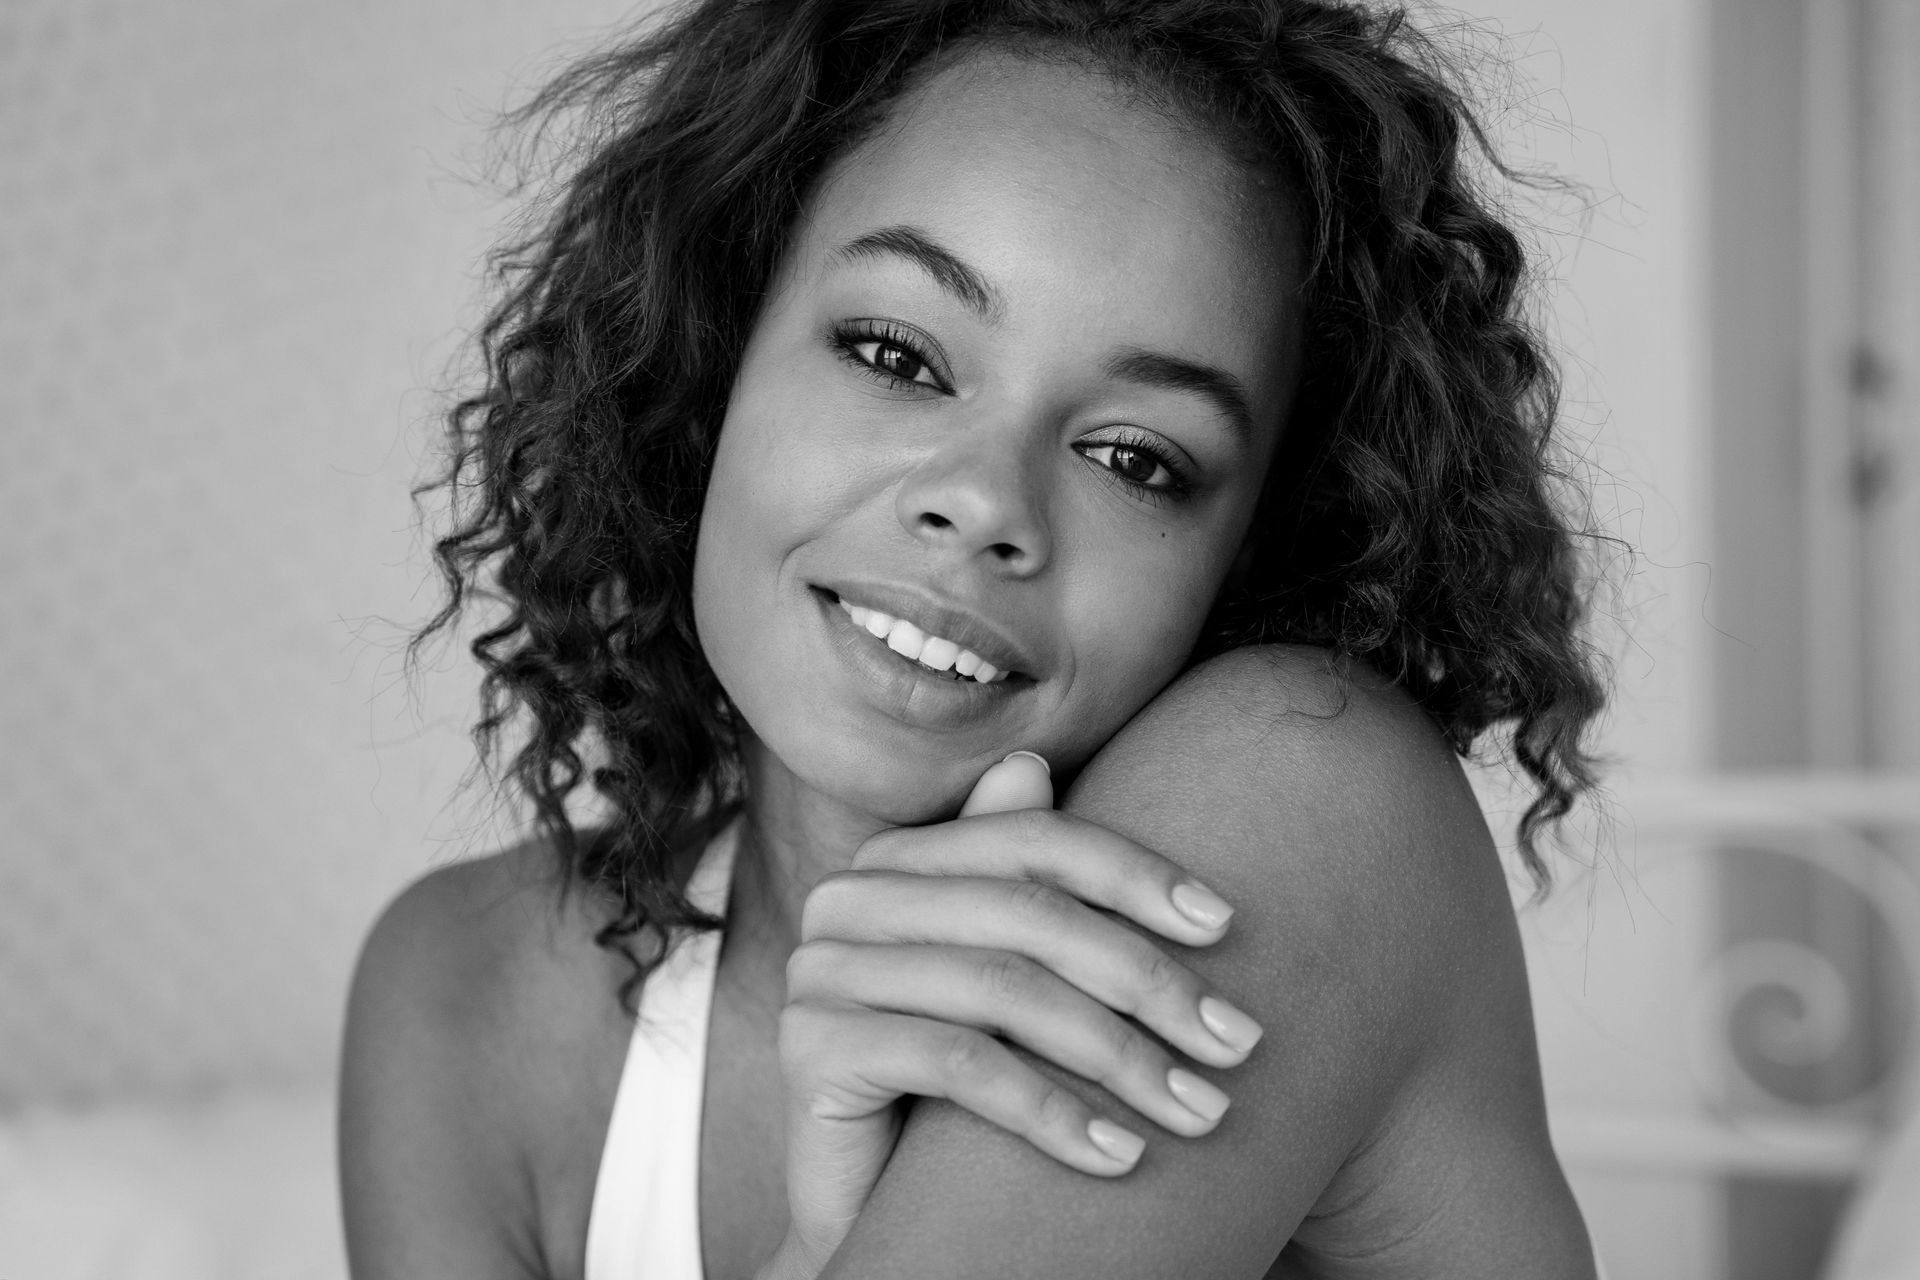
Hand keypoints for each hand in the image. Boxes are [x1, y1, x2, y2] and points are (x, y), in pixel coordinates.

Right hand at [763, 751, 1261, 1276]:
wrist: (870, 1214)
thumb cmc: (953, 1094)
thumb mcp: (1001, 984)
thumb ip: (1019, 882)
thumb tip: (1031, 760)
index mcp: (898, 859)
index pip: (1033, 840)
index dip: (1136, 874)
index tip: (1228, 927)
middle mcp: (848, 897)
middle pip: (1029, 915)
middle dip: (1149, 980)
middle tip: (1237, 1043)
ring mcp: (822, 968)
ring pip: (1005, 990)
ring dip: (1121, 1056)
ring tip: (1200, 1110)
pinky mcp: (811, 1045)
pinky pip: (960, 1063)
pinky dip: (1054, 1111)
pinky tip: (1120, 1155)